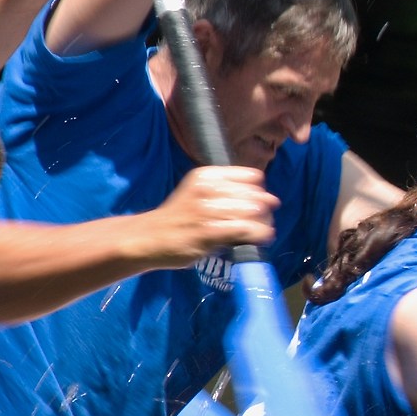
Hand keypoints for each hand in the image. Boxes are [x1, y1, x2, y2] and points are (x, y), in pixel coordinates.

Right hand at [144, 166, 277, 264]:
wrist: (148, 237)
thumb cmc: (179, 218)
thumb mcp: (198, 192)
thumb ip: (226, 191)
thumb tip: (268, 199)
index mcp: (207, 175)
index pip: (253, 177)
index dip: (259, 192)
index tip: (256, 203)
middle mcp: (208, 188)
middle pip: (257, 195)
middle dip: (265, 210)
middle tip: (262, 221)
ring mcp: (208, 209)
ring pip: (255, 212)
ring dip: (264, 224)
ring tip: (259, 231)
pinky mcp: (209, 231)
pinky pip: (248, 229)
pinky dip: (259, 235)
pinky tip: (258, 239)